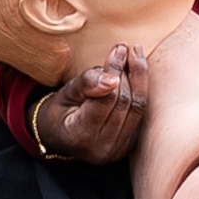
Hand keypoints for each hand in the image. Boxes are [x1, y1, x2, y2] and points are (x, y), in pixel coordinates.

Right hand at [34, 42, 148, 164]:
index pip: (106, 98)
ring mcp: (117, 150)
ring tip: (135, 54)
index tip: (120, 48)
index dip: (115, 71)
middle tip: (128, 48)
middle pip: (125, 103)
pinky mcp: (127, 146)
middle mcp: (102, 148)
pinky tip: (137, 72)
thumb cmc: (59, 111)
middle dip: (129, 72)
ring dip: (140, 78)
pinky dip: (140, 90)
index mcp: (80, 135)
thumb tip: (113, 77)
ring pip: (138, 108)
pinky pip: (140, 114)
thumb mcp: (66, 93)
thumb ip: (88, 83)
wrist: (58, 136)